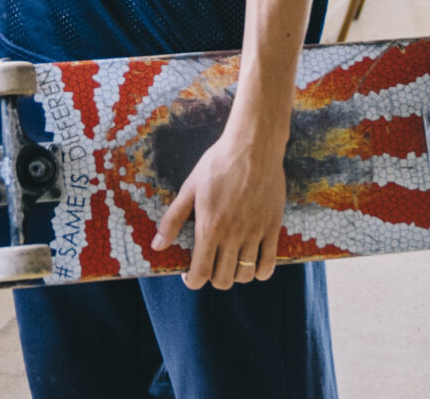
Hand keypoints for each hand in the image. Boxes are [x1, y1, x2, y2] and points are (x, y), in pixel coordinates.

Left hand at [151, 122, 288, 289]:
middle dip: (212, 279)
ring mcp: (255, 233)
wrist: (253, 146)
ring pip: (246, 276)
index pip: (201, 274)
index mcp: (209, 228)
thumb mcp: (189, 188)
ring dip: (235, 276)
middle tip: (210, 265)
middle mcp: (233, 236)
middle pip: (224, 280)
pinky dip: (259, 272)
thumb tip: (157, 246)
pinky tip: (252, 262)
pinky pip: (268, 265)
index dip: (192, 281)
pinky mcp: (272, 228)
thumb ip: (172, 220)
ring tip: (230, 263)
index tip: (190, 276)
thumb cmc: (217, 164)